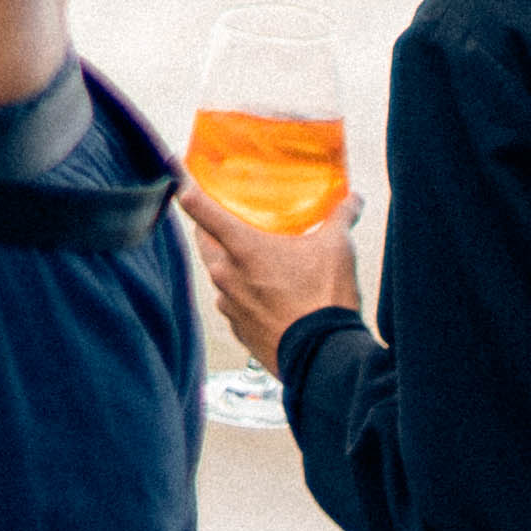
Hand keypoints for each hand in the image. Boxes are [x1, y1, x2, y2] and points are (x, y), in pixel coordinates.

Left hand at [177, 182, 364, 372]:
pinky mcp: (237, 329)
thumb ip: (340, 218)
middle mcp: (225, 273)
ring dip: (232, 265)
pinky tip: (269, 297)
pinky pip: (233, 303)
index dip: (186, 187)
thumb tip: (354, 198)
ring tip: (258, 263)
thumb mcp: (338, 249)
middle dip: (211, 228)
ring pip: (219, 274)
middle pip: (204, 240)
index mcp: (242, 247)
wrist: (324, 357)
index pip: (199, 208)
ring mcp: (228, 303)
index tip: (176, 172)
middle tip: (228, 220)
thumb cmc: (325, 298)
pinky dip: (245, 296)